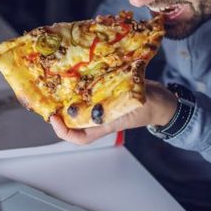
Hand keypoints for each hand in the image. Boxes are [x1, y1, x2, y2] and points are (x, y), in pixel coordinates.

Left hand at [49, 80, 177, 144]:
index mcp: (106, 125)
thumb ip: (126, 102)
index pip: (79, 137)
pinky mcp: (104, 94)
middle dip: (59, 111)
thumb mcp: (139, 104)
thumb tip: (114, 98)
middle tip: (49, 97)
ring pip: (78, 106)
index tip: (55, 118)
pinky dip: (81, 85)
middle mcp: (100, 117)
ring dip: (67, 98)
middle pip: (73, 120)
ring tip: (58, 84)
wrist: (161, 99)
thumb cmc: (152, 106)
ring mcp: (101, 106)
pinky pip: (88, 93)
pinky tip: (76, 74)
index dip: (64, 131)